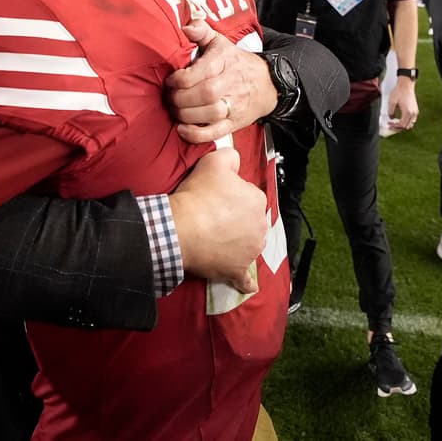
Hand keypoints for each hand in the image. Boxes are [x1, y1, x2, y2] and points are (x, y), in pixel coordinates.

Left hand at [166, 19, 276, 142]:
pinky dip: (196, 134)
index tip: (170, 80)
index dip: (180, 78)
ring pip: (209, 114)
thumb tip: (187, 26)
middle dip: (180, 98)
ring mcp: (233, 106)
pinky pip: (215, 133)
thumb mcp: (220, 42)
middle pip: (204, 94)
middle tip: (169, 97)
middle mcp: (230, 84)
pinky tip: (182, 129)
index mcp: (224, 62)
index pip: (201, 72)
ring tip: (175, 110)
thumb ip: (202, 31)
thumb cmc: (236, 63)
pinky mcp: (233, 123)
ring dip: (185, 115)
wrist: (268, 84)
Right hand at [169, 149, 267, 292]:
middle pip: (248, 221)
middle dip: (234, 219)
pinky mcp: (238, 270)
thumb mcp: (214, 161)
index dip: (229, 195)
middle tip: (210, 217)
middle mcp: (260, 226)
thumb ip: (231, 157)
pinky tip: (247, 284)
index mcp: (257, 200)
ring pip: (246, 245)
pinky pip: (245, 279)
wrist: (181, 228)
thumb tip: (236, 160)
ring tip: (213, 240)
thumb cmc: (197, 195)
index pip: (246, 195)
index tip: (213, 198)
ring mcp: (250, 251)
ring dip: (236, 244)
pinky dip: (246, 281)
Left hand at [385, 78, 418, 132]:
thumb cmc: (399, 92)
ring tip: (395, 123)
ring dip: (403, 125)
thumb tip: (391, 118)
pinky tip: (400, 119)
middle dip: (398, 127)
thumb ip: (390, 112)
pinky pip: (412, 120)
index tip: (389, 125)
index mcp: (407, 112)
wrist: (406, 85)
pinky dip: (407, 122)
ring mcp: (415, 112)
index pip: (402, 125)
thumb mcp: (391, 102)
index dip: (395, 127)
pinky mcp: (416, 110)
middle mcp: (413, 113)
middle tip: (391, 125)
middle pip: (406, 126)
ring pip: (410, 124)